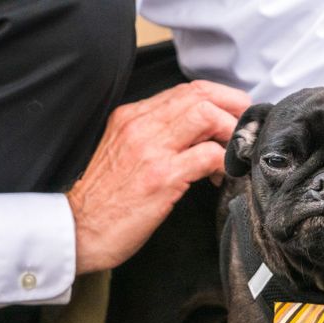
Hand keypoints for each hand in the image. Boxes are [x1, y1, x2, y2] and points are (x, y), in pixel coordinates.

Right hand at [67, 80, 250, 273]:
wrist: (77, 230)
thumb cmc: (104, 199)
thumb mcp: (125, 153)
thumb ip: (156, 137)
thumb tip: (197, 136)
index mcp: (131, 117)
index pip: (186, 90)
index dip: (220, 97)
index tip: (235, 114)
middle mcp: (140, 125)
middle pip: (200, 95)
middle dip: (234, 107)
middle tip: (246, 130)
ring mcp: (150, 149)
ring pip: (206, 115)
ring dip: (231, 132)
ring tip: (234, 154)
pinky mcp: (161, 177)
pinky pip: (207, 155)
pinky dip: (224, 161)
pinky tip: (221, 176)